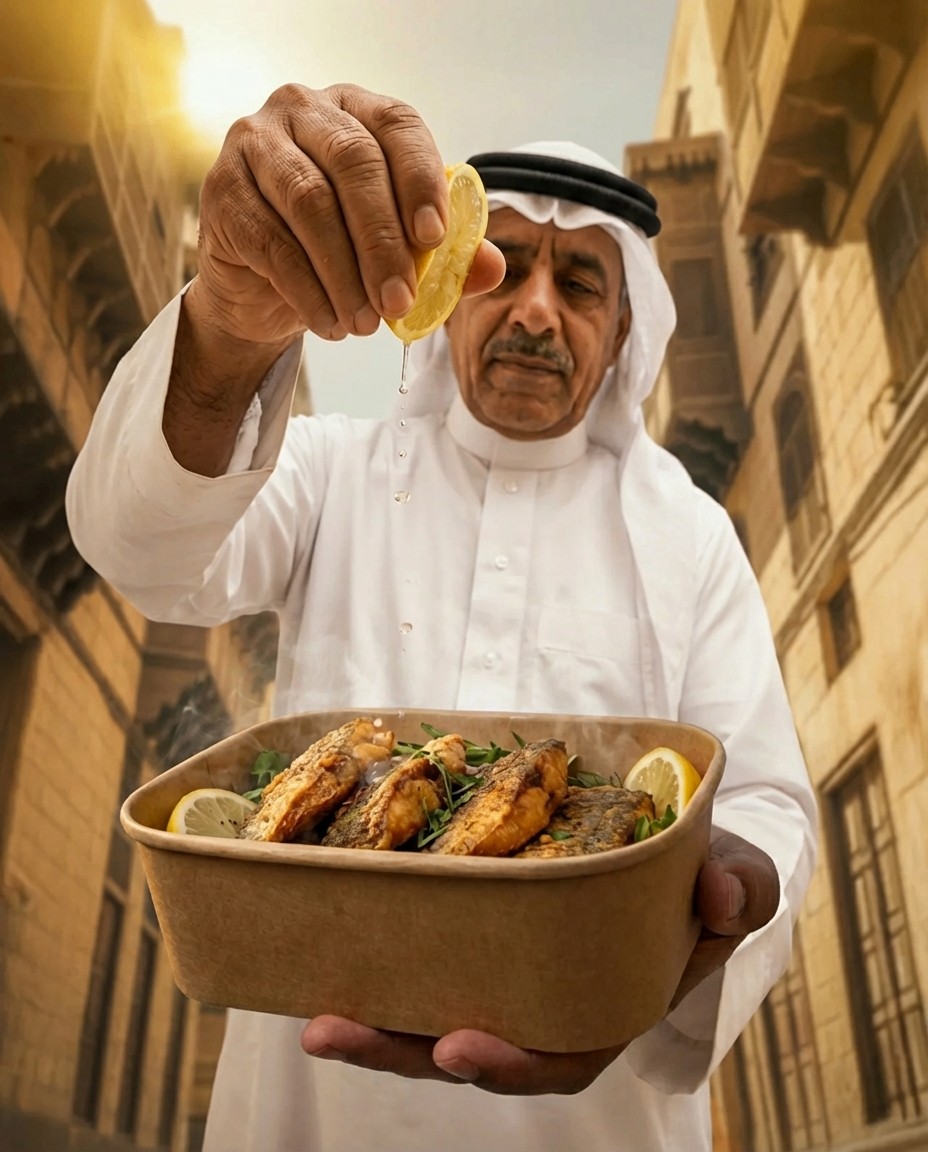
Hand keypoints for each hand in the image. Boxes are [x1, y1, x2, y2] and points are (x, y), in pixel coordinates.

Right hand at [193, 82, 503, 346]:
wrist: (263, 291)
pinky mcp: (222, 192)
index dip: (420, 179)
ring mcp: (254, 145)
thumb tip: (493, 268)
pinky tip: (330, 324)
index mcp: (356, 111)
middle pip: (354, 164)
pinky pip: (271, 242)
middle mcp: (303, 111)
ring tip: (366, 323)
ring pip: (310, 203)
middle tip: (401, 302)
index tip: (435, 239)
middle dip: (383, 242)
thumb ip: (445, 257)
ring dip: (344, 273)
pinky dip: (307, 291)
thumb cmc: (338, 255)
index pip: (397, 127)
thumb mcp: (397, 255)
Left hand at [300, 831, 779, 1094]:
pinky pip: (425, 957)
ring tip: (314, 1015)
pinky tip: (328, 948)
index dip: (511, 1065)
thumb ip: (740, 888)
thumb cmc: (703, 870)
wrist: (669, 841)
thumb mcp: (736, 874)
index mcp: (608, 1002)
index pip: (560, 1055)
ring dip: (372, 1022)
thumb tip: (718, 898)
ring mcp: (508, 971)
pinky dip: (379, 962)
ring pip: (433, 1014)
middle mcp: (550, 1001)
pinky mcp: (476, 932)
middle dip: (403, 1051)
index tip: (460, 1047)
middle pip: (472, 1047)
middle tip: (338, 1030)